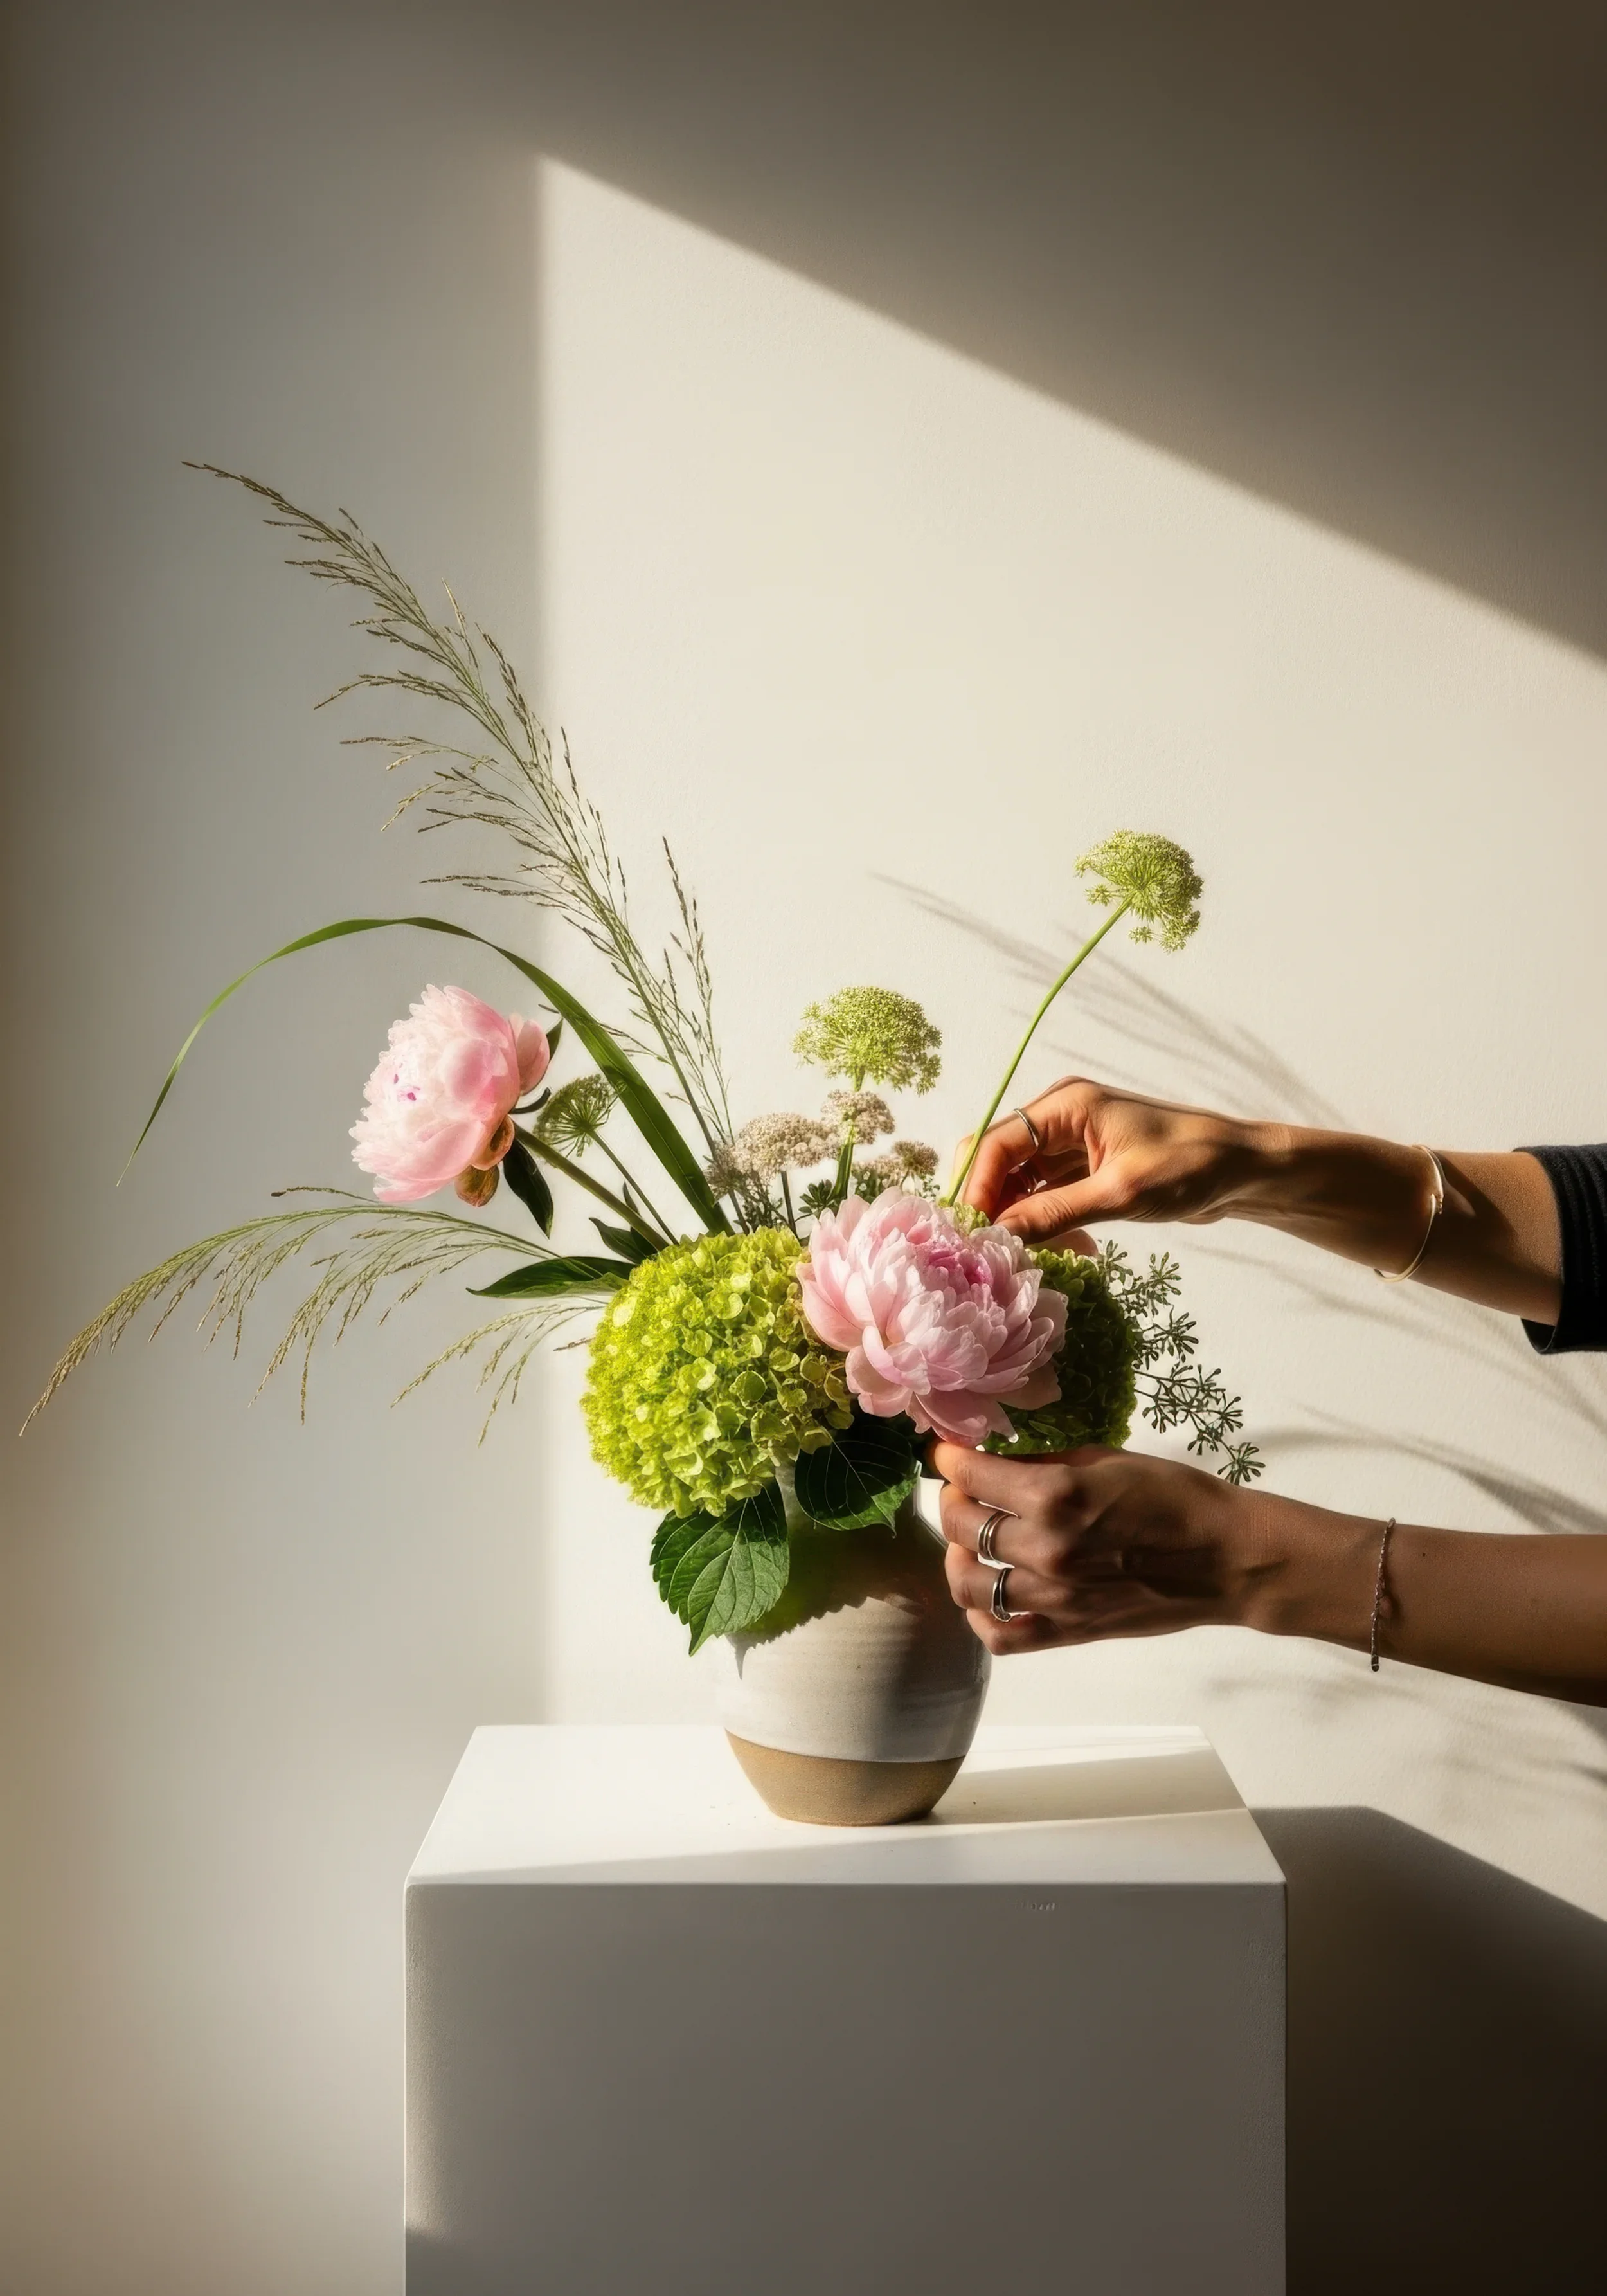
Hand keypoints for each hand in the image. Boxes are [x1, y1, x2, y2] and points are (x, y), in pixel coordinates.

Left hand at [931, 1439, 1368, 1657]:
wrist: (1225, 1559)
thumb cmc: (1175, 1497)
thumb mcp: (1106, 1459)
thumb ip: (1044, 1463)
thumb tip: (996, 1462)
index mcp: (1056, 1496)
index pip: (973, 1476)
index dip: (951, 1460)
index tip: (946, 1453)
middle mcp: (1046, 1548)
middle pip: (963, 1526)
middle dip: (951, 1500)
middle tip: (962, 1490)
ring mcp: (1053, 1597)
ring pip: (967, 1583)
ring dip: (958, 1554)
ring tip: (970, 1540)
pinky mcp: (1068, 1632)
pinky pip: (1000, 1636)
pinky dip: (979, 1615)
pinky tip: (986, 1593)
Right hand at [954, 1079, 1272, 1249]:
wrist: (1244, 1170)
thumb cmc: (1192, 1167)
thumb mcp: (1121, 1194)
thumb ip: (1055, 1213)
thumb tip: (998, 1236)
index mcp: (1065, 1105)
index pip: (995, 1143)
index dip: (977, 1189)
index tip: (973, 1236)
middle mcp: (1060, 1118)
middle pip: (998, 1161)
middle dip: (991, 1204)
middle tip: (993, 1251)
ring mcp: (1070, 1144)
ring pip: (1018, 1182)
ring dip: (1018, 1218)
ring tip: (1028, 1257)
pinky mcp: (1083, 1169)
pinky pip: (1044, 1196)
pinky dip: (1043, 1222)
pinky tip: (1060, 1248)